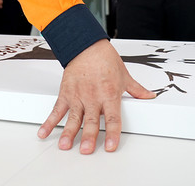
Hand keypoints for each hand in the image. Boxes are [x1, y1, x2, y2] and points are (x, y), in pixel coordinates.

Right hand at [37, 40, 155, 153]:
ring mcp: (78, 96)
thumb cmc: (104, 59)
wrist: (86, 45)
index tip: (111, 146)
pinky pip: (57, 109)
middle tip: (86, 149)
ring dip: (68, 132)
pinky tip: (44, 132)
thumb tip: (149, 96)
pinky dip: (49, 121)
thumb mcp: (124, 75)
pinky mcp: (65, 93)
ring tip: (64, 145)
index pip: (113, 118)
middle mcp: (93, 97)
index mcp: (109, 94)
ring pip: (73, 118)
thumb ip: (136, 90)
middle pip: (91, 120)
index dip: (113, 133)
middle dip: (88, 136)